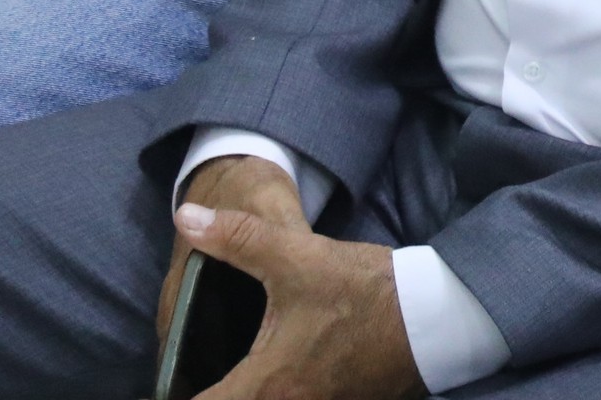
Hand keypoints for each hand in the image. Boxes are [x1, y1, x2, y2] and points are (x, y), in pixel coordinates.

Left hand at [172, 178, 419, 399]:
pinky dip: (271, 395)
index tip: (164, 387)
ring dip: (240, 394)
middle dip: (209, 395)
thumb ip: (236, 237)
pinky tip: (272, 376)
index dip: (175, 396)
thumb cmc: (364, 292)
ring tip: (222, 378)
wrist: (436, 315)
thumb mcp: (297, 256)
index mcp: (268, 387)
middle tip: (188, 381)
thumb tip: (186, 218)